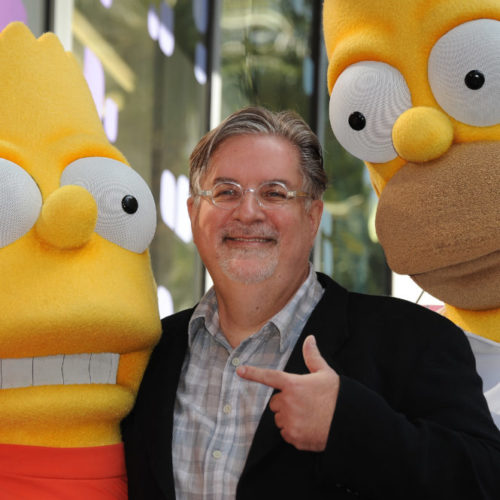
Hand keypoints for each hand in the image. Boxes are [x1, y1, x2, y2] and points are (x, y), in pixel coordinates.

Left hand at [236, 335, 338, 450]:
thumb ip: (313, 356)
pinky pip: (286, 434)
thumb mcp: (325, 373)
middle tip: (303, 404)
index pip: (269, 377)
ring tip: (308, 416)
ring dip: (288, 418)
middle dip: (285, 403)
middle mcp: (288, 402)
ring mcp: (290, 421)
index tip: (239, 370)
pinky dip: (294, 432)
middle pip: (275, 403)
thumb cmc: (337, 396)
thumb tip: (310, 338)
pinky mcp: (293, 437)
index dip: (253, 373)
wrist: (348, 422)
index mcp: (293, 384)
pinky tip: (308, 428)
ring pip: (280, 419)